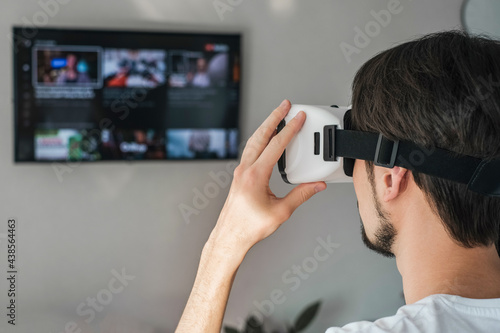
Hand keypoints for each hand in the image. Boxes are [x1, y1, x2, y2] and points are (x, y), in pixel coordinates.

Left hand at [207, 100, 326, 259]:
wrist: (231, 236)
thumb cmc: (249, 227)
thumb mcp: (281, 211)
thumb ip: (301, 195)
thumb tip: (316, 185)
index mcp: (256, 175)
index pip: (276, 145)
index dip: (290, 129)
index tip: (299, 117)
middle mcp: (245, 169)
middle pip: (261, 135)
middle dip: (274, 117)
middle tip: (285, 105)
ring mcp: (240, 172)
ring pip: (253, 141)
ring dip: (265, 126)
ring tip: (276, 116)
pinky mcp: (239, 176)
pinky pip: (249, 150)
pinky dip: (259, 139)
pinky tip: (265, 139)